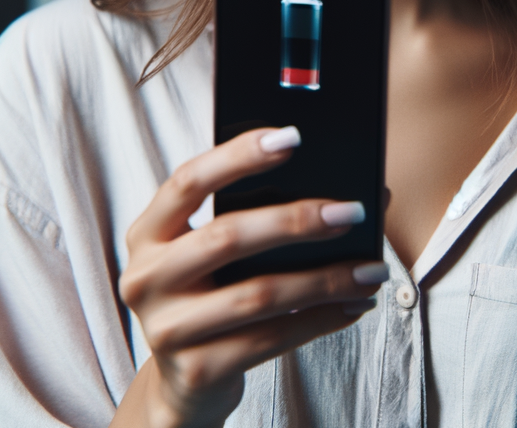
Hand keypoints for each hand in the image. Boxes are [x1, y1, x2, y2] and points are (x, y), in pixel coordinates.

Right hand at [113, 127, 388, 427]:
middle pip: (227, 236)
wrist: (184, 379)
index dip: (238, 155)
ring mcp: (166, 328)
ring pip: (258, 294)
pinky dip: (321, 319)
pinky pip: (271, 338)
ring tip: (371, 269)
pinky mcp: (196, 369)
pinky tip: (352, 304)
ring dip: (325, 279)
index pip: (189, 179)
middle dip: (297, 221)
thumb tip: (349, 189)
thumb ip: (255, 213)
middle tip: (352, 213)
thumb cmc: (212, 291)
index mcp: (149, 231)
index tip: (294, 136)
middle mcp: (146, 277)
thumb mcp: (213, 251)